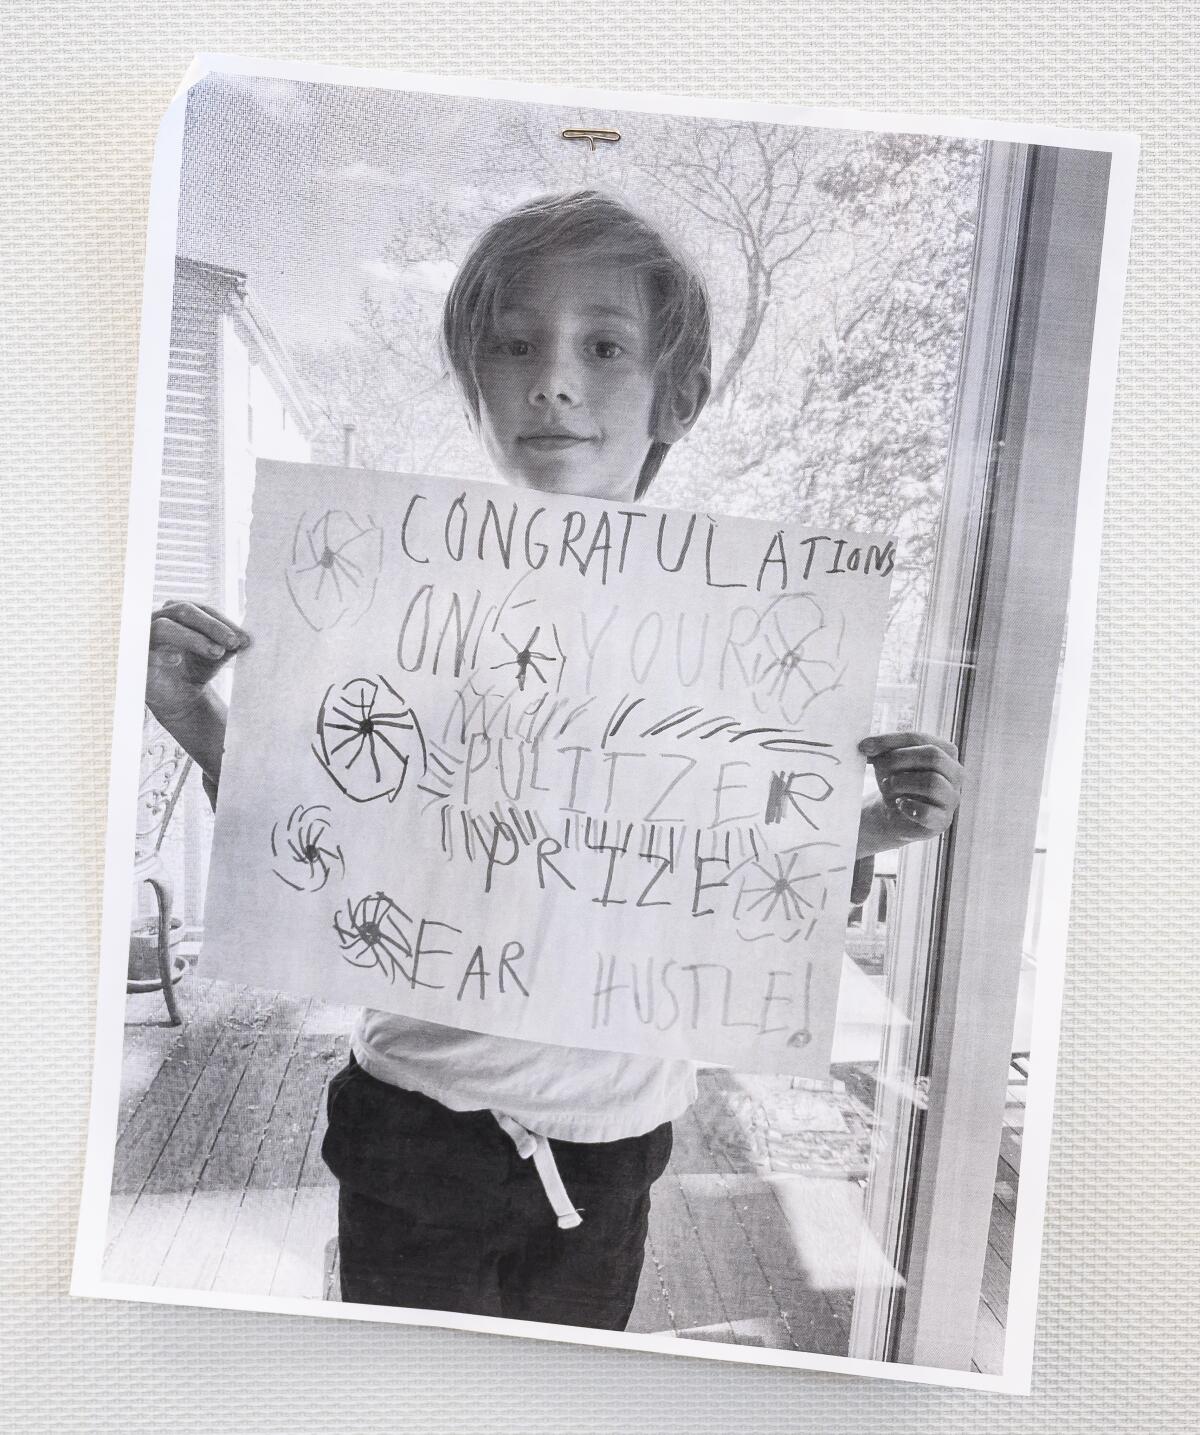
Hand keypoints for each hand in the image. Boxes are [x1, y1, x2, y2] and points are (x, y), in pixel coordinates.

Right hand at [146, 600, 248, 724]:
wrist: (180, 697)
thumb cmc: (197, 668)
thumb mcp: (218, 654)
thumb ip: (230, 644)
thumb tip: (246, 640)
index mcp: (181, 612)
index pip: (203, 609)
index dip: (224, 622)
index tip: (246, 639)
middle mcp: (160, 618)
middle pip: (184, 611)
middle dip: (212, 626)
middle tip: (234, 642)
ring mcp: (144, 635)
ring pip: (164, 627)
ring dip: (192, 638)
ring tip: (216, 652)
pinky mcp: (135, 657)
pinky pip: (143, 650)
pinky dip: (161, 652)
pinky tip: (177, 659)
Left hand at [857, 731, 962, 852]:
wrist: (895, 814)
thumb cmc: (896, 781)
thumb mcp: (888, 761)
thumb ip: (881, 751)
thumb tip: (866, 746)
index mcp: (945, 751)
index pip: (919, 738)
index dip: (890, 740)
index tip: (864, 746)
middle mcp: (955, 772)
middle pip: (932, 756)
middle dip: (898, 760)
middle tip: (878, 769)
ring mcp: (952, 798)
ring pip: (932, 782)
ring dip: (902, 782)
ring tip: (888, 787)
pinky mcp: (942, 820)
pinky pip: (928, 812)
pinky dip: (909, 807)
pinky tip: (899, 804)